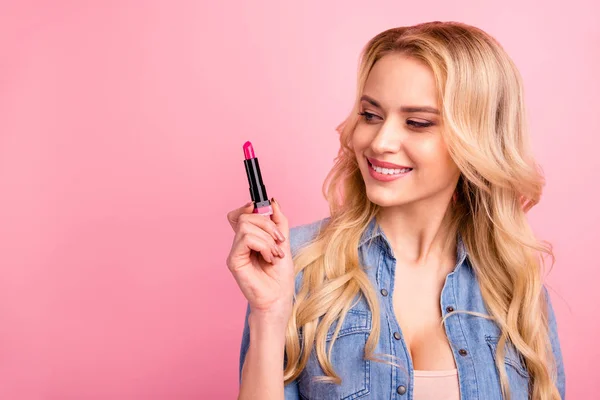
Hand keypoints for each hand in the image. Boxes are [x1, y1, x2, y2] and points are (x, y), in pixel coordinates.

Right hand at [226, 199, 293, 322]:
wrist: (279, 298)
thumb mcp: (283, 242)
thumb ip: (278, 222)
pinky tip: (269, 258)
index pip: (239, 215)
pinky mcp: (234, 261)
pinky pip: (247, 239)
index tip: (260, 207)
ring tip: (275, 254)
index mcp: (249, 239)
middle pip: (244, 216)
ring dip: (267, 238)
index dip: (247, 207)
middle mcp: (239, 244)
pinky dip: (263, 245)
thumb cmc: (280, 276)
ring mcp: (235, 252)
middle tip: (279, 240)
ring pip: (247, 226)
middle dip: (266, 223)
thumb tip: (272, 202)